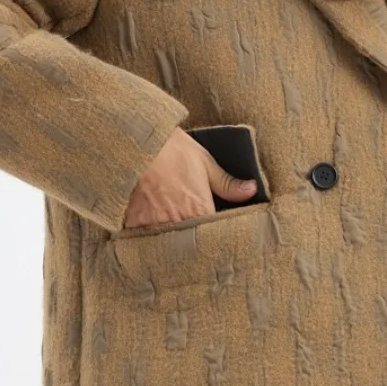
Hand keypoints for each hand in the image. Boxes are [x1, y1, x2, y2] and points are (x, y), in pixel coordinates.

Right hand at [122, 127, 258, 229]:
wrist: (136, 142)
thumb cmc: (172, 149)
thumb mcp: (204, 162)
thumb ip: (228, 184)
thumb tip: (252, 191)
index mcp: (200, 210)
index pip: (213, 235)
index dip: (213, 235)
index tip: (212, 232)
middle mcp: (179, 222)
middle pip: (189, 242)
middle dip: (191, 240)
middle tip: (189, 232)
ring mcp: (155, 224)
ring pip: (167, 242)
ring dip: (170, 239)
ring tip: (170, 231)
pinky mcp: (135, 223)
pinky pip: (143, 238)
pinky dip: (146, 235)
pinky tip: (149, 227)